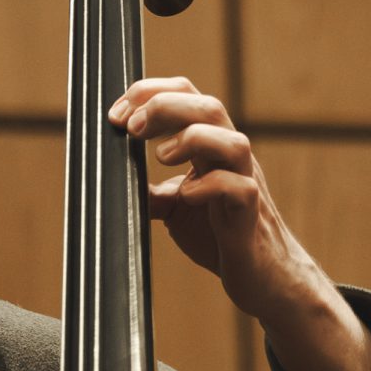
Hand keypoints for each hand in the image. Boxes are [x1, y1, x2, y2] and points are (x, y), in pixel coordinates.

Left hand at [108, 77, 370, 370]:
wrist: (260, 277)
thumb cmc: (219, 234)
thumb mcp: (173, 208)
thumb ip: (148, 190)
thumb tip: (111, 182)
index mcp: (211, 147)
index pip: (187, 95)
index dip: (150, 93)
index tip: (116, 115)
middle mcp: (230, 158)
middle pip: (208, 107)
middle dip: (165, 106)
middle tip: (131, 127)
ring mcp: (245, 183)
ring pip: (232, 141)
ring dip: (192, 138)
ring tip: (159, 156)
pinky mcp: (251, 216)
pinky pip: (240, 188)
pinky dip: (210, 185)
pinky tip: (186, 196)